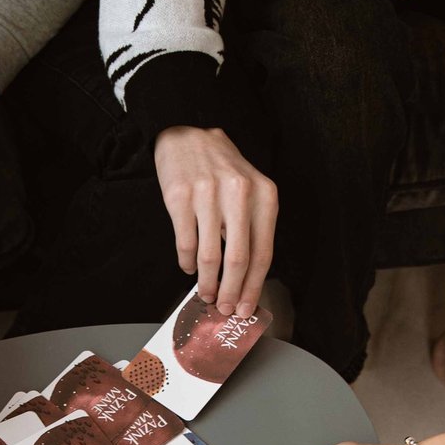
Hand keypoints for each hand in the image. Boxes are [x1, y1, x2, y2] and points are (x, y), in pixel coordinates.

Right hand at [151, 126, 277, 317]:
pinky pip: (185, 243)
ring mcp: (208, 195)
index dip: (253, 287)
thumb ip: (253, 228)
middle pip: (238, 260)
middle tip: (225, 309)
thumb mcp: (250, 190)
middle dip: (231, 292)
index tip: (246, 308)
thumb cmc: (222, 169)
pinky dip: (186, 263)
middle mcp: (239, 193)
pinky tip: (188, 267)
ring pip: (210, 256)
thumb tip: (246, 279)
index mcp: (264, 195)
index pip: (263, 253)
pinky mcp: (179, 197)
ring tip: (206, 293)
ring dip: (207, 283)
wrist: (188, 134)